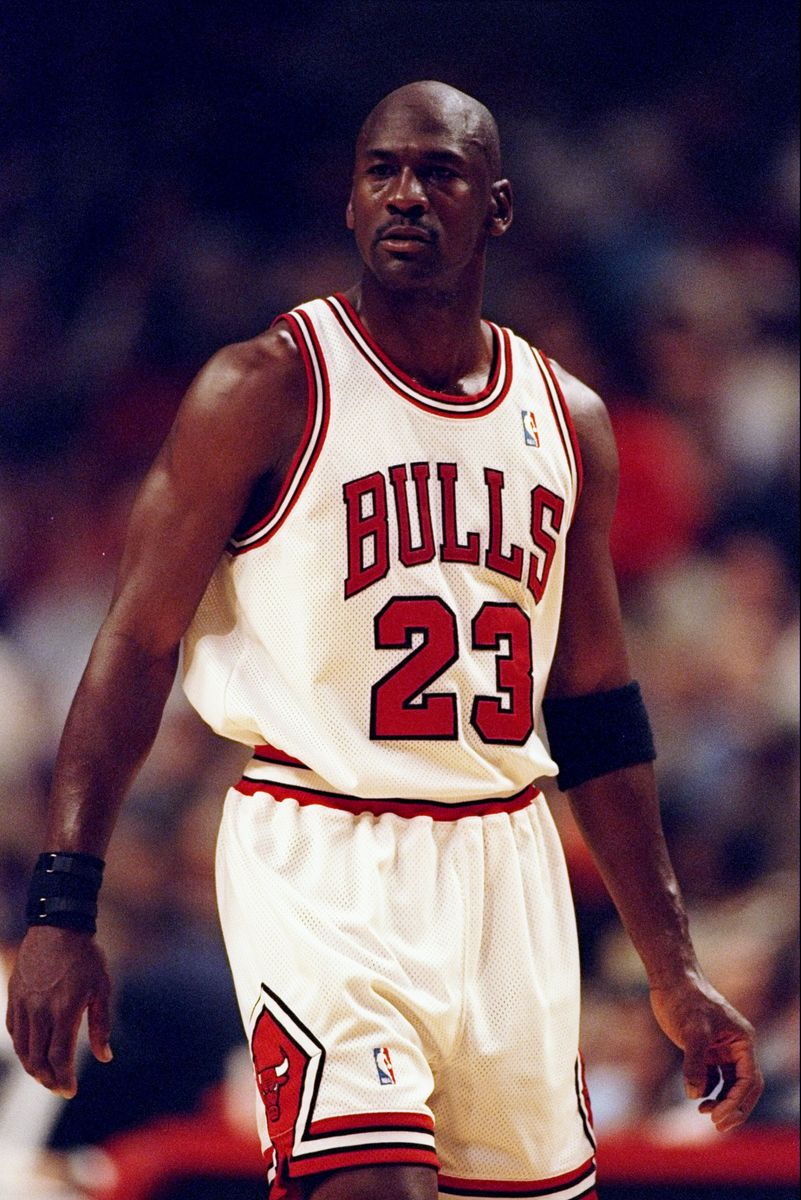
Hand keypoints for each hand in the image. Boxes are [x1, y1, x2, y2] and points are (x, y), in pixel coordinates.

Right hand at [5, 926, 112, 1096]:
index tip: (70, 1091)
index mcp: (64, 1010)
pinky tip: (32, 1052)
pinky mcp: (14, 996)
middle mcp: (39, 1011)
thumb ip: (101, 1025)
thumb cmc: (86, 957)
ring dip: (33, 1067)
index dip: (63, 1079)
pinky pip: (13, 1030)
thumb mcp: (102, 988)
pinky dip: (22, 1047)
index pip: (58, 1057)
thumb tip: (105, 1057)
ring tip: (46, 1075)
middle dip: (48, 1079)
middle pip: (37, 1059)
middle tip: (59, 1087)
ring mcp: (23, 1004)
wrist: (58, 927)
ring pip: (22, 1048)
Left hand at [649, 973, 762, 1131]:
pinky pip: (713, 1077)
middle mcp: (736, 1048)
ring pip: (729, 1085)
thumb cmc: (686, 1000)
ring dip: (721, 1101)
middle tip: (717, 1125)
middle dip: (733, 1107)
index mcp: (743, 1042)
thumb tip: (695, 1094)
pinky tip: (696, 1097)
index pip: (749, 1080)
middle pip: (743, 1087)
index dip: (737, 1102)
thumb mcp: (692, 1031)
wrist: (671, 980)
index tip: (719, 1117)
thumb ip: (695, 1064)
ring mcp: (721, 1050)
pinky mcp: (705, 1050)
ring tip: (704, 1112)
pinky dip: (708, 1090)